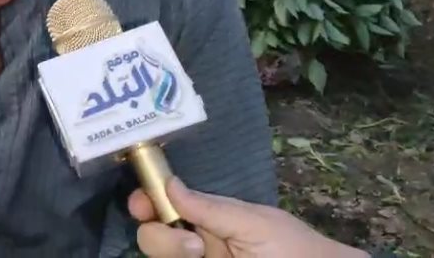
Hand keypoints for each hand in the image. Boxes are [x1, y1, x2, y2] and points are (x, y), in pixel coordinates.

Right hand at [128, 178, 367, 257]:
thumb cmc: (293, 248)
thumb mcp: (254, 223)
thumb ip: (210, 207)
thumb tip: (169, 183)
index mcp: (209, 219)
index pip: (165, 205)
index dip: (147, 202)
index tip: (140, 206)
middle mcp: (198, 244)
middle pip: (154, 235)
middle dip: (159, 236)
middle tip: (192, 244)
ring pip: (160, 255)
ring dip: (169, 251)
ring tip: (199, 256)